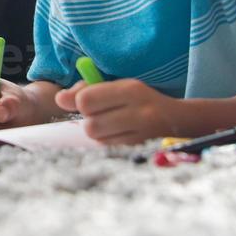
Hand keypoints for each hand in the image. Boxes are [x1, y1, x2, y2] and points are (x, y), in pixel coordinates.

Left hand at [54, 78, 180, 145]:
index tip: (85, 102)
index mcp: (131, 90)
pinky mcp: (139, 150)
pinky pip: (107, 148)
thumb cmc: (138, 99)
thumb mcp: (117, 85)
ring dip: (97, 132)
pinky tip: (117, 133)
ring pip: (97, 139)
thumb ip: (86, 89)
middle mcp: (138, 113)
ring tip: (109, 123)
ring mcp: (141, 135)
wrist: (175, 119)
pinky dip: (106, 141)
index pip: (87, 100)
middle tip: (99, 114)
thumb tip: (60, 100)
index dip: (80, 102)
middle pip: (90, 125)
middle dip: (88, 120)